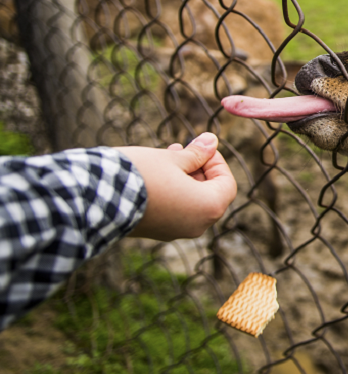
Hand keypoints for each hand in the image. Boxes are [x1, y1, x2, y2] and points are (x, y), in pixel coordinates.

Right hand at [119, 133, 237, 240]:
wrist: (95, 198)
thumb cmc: (140, 175)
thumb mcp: (172, 158)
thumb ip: (197, 153)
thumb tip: (212, 141)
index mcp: (208, 208)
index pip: (226, 183)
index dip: (217, 162)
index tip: (201, 147)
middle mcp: (197, 226)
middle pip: (210, 194)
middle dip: (199, 168)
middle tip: (184, 148)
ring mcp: (177, 232)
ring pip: (192, 202)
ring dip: (185, 178)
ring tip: (169, 155)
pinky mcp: (158, 232)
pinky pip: (176, 211)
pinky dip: (174, 193)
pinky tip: (157, 174)